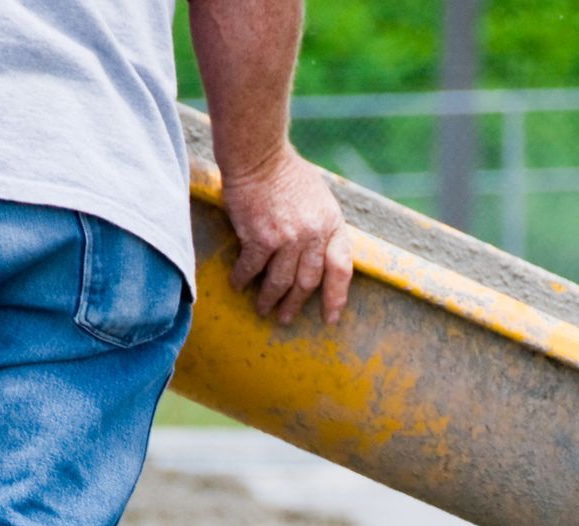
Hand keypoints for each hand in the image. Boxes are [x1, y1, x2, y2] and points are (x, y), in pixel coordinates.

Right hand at [222, 143, 352, 324]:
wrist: (259, 154)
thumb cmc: (287, 174)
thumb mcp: (320, 199)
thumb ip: (322, 228)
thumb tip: (319, 259)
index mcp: (332, 225)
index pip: (341, 269)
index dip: (337, 297)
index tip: (331, 317)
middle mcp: (313, 235)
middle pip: (308, 282)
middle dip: (296, 304)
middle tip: (286, 318)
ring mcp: (287, 238)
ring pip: (280, 282)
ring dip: (270, 299)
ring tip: (263, 309)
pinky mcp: (260, 237)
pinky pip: (252, 268)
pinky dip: (243, 279)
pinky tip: (238, 284)